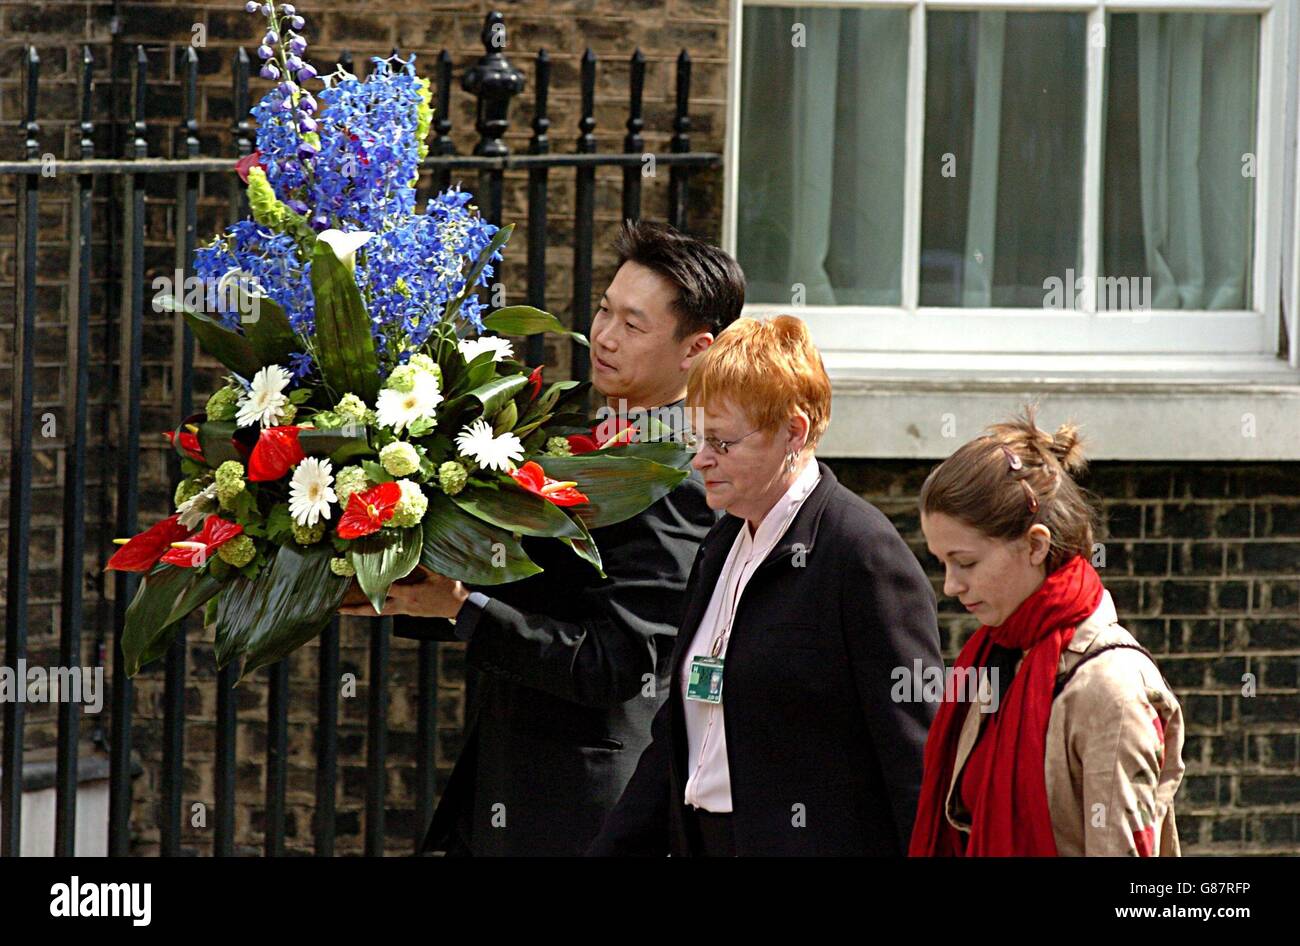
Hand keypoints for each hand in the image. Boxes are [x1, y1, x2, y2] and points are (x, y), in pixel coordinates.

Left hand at [337, 569, 468, 618]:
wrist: (462, 608)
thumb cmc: (451, 589)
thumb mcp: (439, 573)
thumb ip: (423, 562)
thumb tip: (411, 547)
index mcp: (411, 594)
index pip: (387, 588)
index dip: (371, 583)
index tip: (355, 577)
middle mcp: (404, 605)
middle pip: (375, 609)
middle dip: (355, 609)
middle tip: (337, 609)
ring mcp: (405, 611)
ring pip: (378, 613)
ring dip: (361, 611)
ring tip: (344, 609)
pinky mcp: (408, 612)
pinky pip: (387, 611)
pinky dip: (374, 608)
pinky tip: (367, 605)